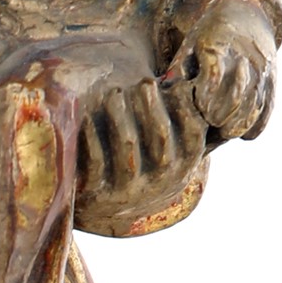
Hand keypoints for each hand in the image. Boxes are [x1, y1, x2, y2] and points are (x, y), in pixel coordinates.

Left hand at [55, 31, 211, 229]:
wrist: (110, 205)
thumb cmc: (144, 158)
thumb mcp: (169, 144)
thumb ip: (180, 117)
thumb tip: (194, 77)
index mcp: (183, 165)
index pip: (193, 132)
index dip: (184, 104)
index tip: (174, 84)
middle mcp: (160, 180)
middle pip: (160, 135)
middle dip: (151, 103)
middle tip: (143, 84)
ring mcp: (129, 189)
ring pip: (127, 144)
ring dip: (120, 113)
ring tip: (114, 94)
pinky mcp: (99, 193)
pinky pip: (96, 159)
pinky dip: (91, 133)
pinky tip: (87, 116)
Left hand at [167, 0, 277, 141]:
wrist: (247, 16)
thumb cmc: (209, 35)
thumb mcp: (190, 45)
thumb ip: (178, 70)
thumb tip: (163, 96)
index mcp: (219, 46)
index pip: (214, 76)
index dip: (204, 98)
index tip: (198, 107)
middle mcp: (245, 59)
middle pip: (236, 98)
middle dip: (218, 117)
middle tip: (208, 123)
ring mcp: (262, 73)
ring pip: (252, 110)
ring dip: (234, 126)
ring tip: (219, 130)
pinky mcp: (271, 85)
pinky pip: (263, 116)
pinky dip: (250, 128)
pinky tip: (236, 127)